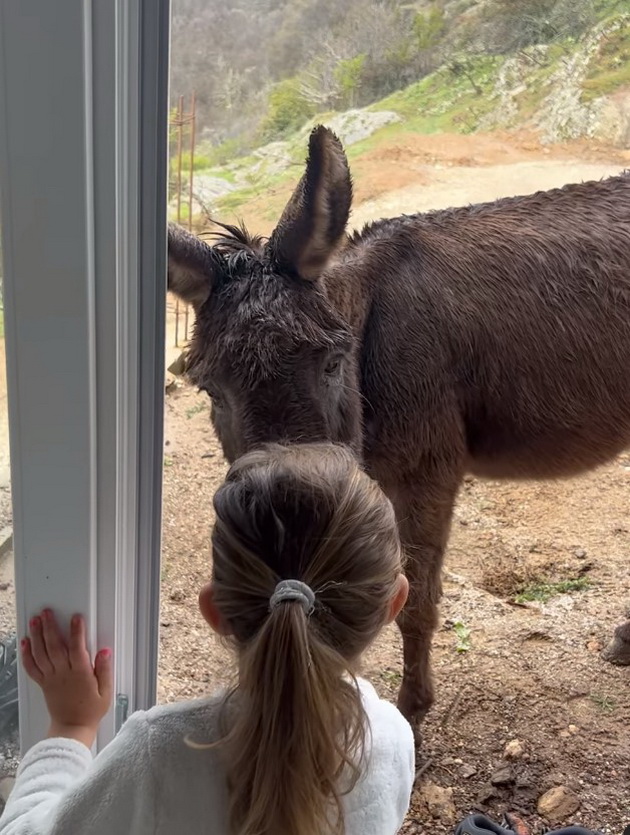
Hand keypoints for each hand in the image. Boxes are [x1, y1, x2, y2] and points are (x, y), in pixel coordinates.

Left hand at [21, 609, 112, 747]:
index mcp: (80, 674)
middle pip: (54, 646)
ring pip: (41, 654)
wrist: (71, 729)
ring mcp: (51, 678)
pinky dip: (26, 654)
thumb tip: (105, 652)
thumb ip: (105, 670)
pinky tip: (25, 643)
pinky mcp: (43, 683)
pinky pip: (32, 668)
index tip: (76, 618)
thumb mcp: (105, 692)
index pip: (77, 648)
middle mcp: (63, 674)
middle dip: (50, 627)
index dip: (76, 632)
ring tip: (35, 621)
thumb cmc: (90, 711)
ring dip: (36, 636)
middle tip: (46, 613)